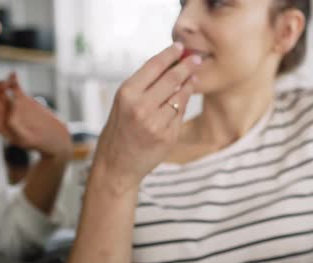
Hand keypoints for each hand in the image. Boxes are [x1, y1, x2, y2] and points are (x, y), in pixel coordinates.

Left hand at [6, 73, 72, 159]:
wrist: (55, 140)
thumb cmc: (39, 144)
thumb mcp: (25, 139)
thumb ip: (14, 126)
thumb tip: (11, 107)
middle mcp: (3, 113)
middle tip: (3, 87)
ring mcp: (13, 105)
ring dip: (1, 82)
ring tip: (10, 83)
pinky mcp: (25, 101)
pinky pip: (14, 87)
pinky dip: (12, 79)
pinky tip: (14, 74)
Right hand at [91, 43, 199, 188]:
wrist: (117, 165)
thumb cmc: (119, 131)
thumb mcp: (123, 103)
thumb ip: (143, 86)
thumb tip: (169, 66)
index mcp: (127, 94)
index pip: (154, 66)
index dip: (169, 54)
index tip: (180, 47)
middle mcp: (141, 107)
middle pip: (171, 78)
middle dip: (186, 66)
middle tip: (196, 58)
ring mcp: (156, 122)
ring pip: (179, 95)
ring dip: (188, 83)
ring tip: (193, 75)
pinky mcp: (168, 135)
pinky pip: (180, 112)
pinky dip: (184, 101)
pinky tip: (186, 94)